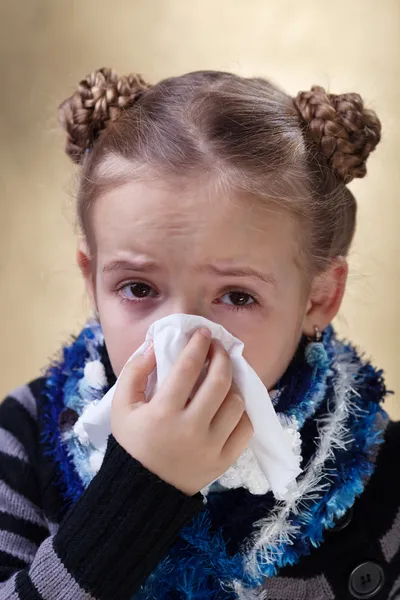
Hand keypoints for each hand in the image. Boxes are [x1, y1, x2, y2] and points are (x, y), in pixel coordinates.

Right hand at [111, 328, 253, 495]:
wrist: (144, 489)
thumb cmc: (132, 443)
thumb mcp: (122, 406)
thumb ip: (135, 371)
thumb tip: (155, 345)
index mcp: (163, 412)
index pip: (188, 367)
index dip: (199, 344)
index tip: (203, 332)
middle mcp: (191, 428)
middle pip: (219, 381)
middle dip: (221, 356)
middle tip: (217, 348)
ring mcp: (211, 446)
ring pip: (236, 403)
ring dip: (232, 383)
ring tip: (223, 376)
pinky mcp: (224, 460)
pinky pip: (245, 428)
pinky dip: (242, 411)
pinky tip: (230, 403)